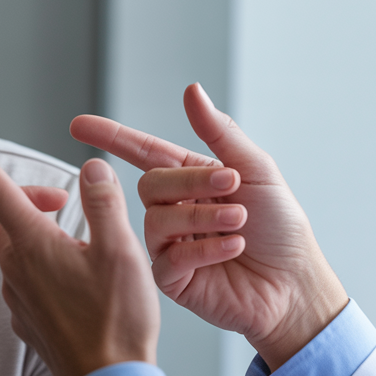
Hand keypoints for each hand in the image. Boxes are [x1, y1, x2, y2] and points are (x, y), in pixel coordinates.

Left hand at [0, 119, 160, 375]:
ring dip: (37, 233)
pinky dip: (43, 266)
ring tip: (81, 244)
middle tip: (66, 203)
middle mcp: (17, 269)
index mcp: (34, 244)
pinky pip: (24, 280)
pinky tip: (76, 279)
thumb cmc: (118, 321)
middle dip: (27, 198)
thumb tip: (91, 167)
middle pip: (3, 216)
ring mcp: (18, 297)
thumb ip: (103, 202)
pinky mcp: (27, 321)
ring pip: (14, 248)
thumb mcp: (121, 250)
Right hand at [70, 84, 347, 369]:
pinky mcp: (173, 280)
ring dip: (203, 216)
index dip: (112, 137)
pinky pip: (168, 258)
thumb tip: (192, 91)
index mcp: (192, 180)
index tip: (78, 125)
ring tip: (240, 223)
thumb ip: (219, 132)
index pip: (144, 153)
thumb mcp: (256, 170)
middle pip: (150, 184)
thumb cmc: (282, 228)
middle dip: (191, 182)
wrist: (296, 284)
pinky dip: (205, 249)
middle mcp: (175, 210)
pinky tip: (233, 248)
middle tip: (233, 186)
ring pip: (157, 220)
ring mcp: (170, 246)